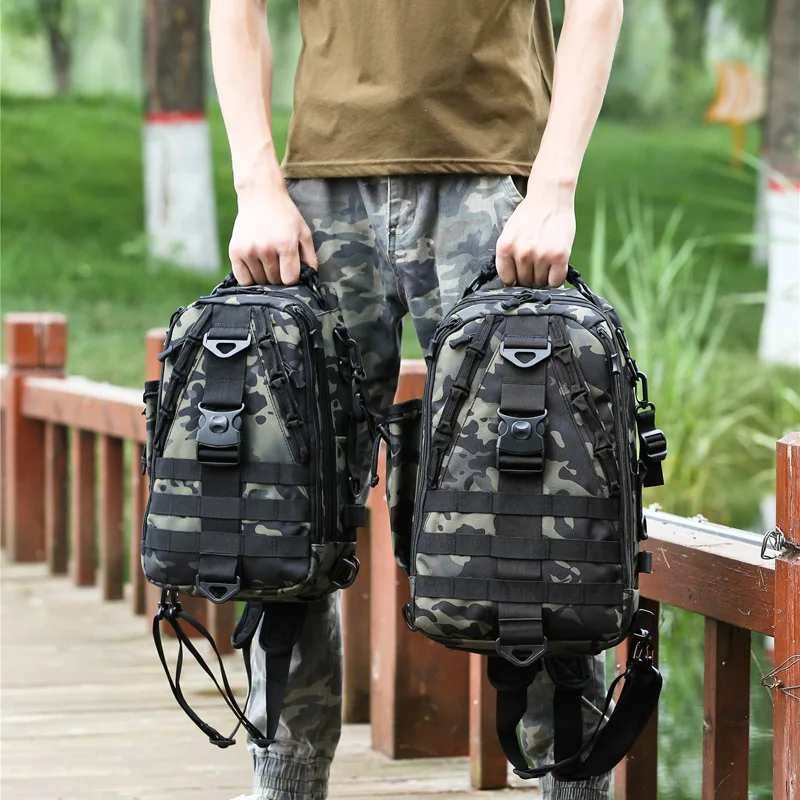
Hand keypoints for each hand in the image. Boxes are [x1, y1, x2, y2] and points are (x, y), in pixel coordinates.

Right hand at [229, 180, 316, 285]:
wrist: (260, 195)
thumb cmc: (285, 215)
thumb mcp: (303, 232)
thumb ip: (310, 256)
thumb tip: (311, 277)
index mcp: (286, 244)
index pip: (289, 279)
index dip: (293, 278)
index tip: (291, 271)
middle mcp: (266, 249)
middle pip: (275, 281)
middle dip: (279, 277)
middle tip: (279, 264)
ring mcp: (249, 250)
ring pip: (259, 281)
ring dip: (265, 277)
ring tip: (268, 262)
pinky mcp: (235, 251)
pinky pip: (243, 279)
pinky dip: (250, 279)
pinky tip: (255, 269)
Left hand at [495, 174, 575, 288]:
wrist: (550, 198)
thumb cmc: (530, 214)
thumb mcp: (509, 233)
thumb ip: (508, 255)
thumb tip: (511, 279)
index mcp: (505, 247)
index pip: (507, 278)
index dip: (514, 279)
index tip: (519, 277)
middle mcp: (521, 253)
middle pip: (524, 281)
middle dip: (530, 276)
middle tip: (536, 263)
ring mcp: (541, 256)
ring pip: (540, 282)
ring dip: (544, 276)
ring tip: (546, 260)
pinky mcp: (559, 257)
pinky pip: (556, 281)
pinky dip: (556, 279)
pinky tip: (555, 268)